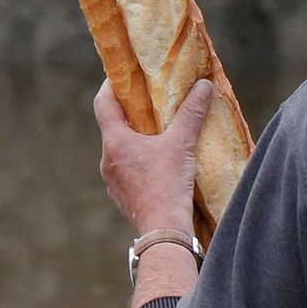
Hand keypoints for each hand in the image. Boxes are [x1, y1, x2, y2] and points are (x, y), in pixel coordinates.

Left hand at [93, 78, 213, 231]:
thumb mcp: (182, 144)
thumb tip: (203, 85)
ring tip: (157, 138)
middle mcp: (107, 160)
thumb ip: (191, 113)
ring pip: (120, 152)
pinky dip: (138, 163)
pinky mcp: (122, 197)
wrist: (163, 230)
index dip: (110, 86)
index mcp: (115, 142)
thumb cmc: (168, 185)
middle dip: (130, 115)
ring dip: (134, 142)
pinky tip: (158, 167)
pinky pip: (126, 172)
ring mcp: (112, 181)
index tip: (121, 77)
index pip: (103, 104)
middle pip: (113, 128)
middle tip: (149, 105)